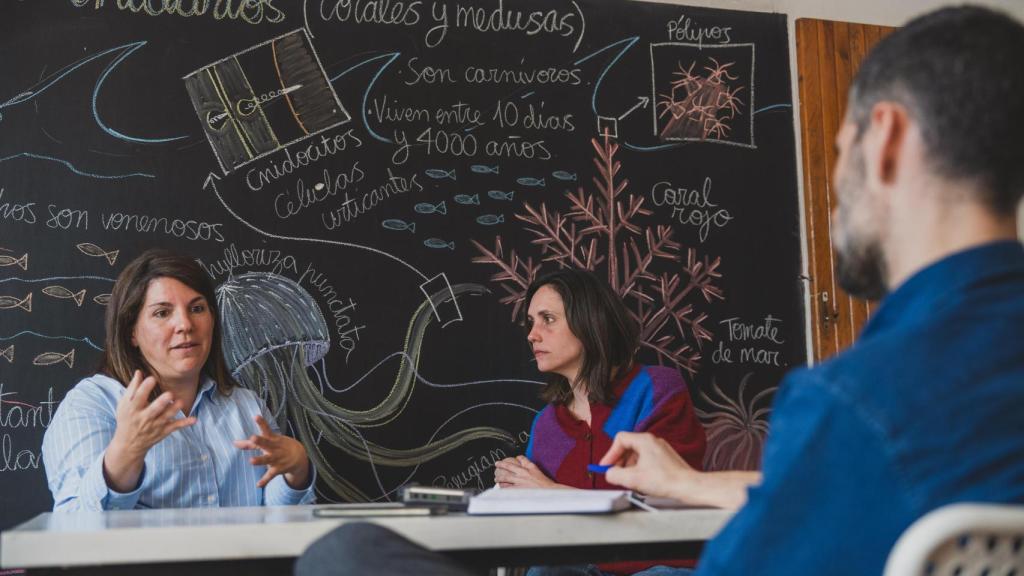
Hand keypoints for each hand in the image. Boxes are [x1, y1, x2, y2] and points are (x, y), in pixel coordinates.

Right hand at [105, 371, 195, 491]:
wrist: (129, 444)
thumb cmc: (127, 419)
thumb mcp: (124, 404)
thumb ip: (132, 388)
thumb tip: (139, 372)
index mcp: (133, 409)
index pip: (138, 398)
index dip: (144, 388)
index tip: (152, 378)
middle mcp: (144, 418)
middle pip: (153, 410)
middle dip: (161, 403)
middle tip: (169, 394)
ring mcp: (155, 425)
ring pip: (166, 417)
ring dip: (174, 410)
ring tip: (180, 402)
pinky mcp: (164, 431)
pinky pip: (175, 427)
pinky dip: (185, 424)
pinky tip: (194, 419)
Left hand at [233, 415, 309, 488]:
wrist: (299, 456)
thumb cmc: (279, 446)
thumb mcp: (269, 442)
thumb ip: (250, 444)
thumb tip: (234, 443)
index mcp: (272, 439)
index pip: (265, 430)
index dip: (261, 423)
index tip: (256, 416)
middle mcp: (274, 448)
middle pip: (266, 443)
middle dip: (260, 441)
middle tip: (253, 438)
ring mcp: (277, 458)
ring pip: (267, 459)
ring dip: (260, 460)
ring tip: (251, 461)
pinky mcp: (278, 468)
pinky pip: (270, 475)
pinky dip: (265, 480)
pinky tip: (258, 485)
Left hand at [493, 456, 557, 488]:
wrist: (549, 492)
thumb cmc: (544, 483)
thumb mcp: (536, 470)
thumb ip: (527, 463)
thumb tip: (519, 458)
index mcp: (528, 468)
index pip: (518, 460)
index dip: (509, 460)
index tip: (503, 461)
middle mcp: (524, 474)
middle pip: (509, 468)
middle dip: (501, 465)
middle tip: (497, 465)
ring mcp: (521, 482)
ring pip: (506, 478)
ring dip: (500, 477)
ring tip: (496, 478)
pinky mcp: (519, 490)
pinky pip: (508, 487)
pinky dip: (503, 486)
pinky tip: (500, 487)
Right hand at [599, 432, 695, 500]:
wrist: (688, 486)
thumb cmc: (666, 480)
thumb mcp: (632, 478)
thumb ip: (614, 474)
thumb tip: (609, 473)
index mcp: (644, 440)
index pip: (620, 439)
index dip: (610, 453)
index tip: (606, 466)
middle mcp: (653, 441)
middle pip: (628, 447)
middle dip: (619, 462)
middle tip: (616, 474)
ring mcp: (660, 450)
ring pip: (637, 455)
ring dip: (629, 467)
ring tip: (630, 480)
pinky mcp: (665, 459)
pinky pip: (646, 460)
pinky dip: (640, 469)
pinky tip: (642, 481)